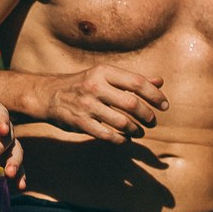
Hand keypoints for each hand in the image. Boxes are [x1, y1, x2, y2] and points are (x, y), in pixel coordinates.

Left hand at [0, 79, 26, 188]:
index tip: (1, 130)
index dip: (2, 121)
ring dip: (15, 163)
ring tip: (11, 175)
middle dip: (2, 147)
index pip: (0, 113)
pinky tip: (20, 186)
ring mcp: (2, 142)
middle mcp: (0, 125)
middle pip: (8, 136)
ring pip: (15, 151)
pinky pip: (13, 165)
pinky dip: (19, 175)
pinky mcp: (1, 156)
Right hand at [35, 65, 165, 141]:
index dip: (155, 95)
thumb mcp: (104, 76)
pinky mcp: (80, 123)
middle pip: (132, 103)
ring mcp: (86, 106)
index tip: (164, 106)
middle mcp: (95, 87)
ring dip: (136, 130)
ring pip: (122, 122)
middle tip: (152, 122)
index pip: (137, 82)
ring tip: (140, 131)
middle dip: (147, 116)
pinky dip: (120, 139)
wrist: (47, 95)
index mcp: (103, 72)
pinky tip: (125, 138)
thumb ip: (131, 80)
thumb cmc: (82, 84)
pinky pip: (107, 135)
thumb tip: (159, 82)